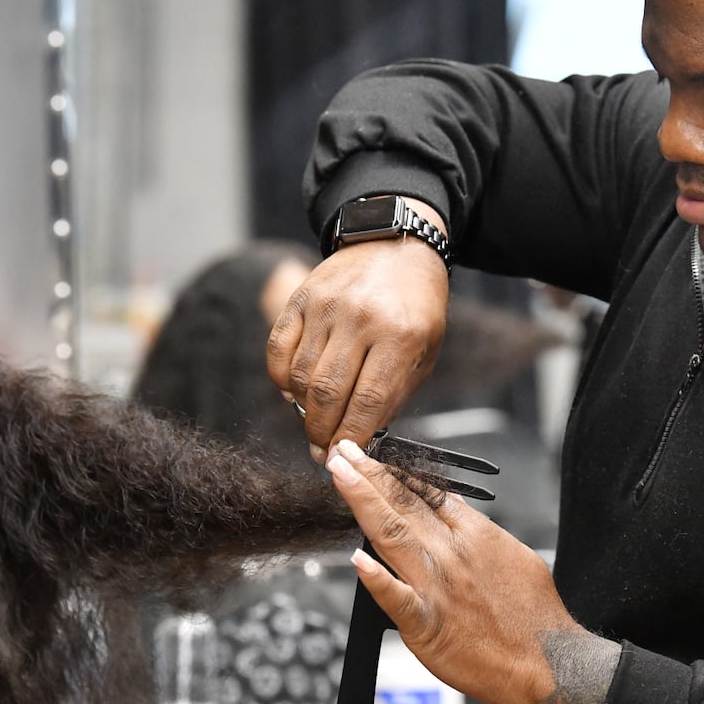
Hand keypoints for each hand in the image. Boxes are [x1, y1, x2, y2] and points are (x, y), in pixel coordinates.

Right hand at [266, 200, 449, 459]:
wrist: (397, 245)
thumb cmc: (416, 305)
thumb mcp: (424, 350)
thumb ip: (394, 394)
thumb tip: (360, 437)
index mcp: (401, 336)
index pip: (368, 403)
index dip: (351, 438)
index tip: (342, 458)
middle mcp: (361, 319)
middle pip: (327, 394)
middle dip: (321, 432)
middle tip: (322, 450)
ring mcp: (326, 306)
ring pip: (300, 376)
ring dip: (302, 410)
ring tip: (313, 420)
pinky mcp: (302, 298)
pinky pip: (279, 350)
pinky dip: (281, 379)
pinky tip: (294, 391)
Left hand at [325, 439, 620, 703]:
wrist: (550, 664)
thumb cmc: (536, 618)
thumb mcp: (516, 555)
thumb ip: (479, 532)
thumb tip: (455, 509)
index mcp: (475, 535)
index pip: (427, 494)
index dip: (395, 472)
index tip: (372, 456)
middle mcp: (452, 554)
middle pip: (402, 504)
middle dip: (368, 474)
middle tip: (343, 451)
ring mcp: (437, 587)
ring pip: (391, 534)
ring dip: (362, 501)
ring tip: (340, 475)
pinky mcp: (427, 624)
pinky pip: (396, 598)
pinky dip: (376, 579)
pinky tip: (357, 560)